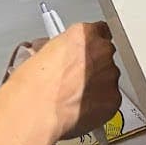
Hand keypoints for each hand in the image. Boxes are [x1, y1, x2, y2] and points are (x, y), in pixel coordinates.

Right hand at [9, 21, 121, 141]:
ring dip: (98, 85)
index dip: (91, 43)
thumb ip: (60, 50)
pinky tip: (82, 110)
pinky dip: (100, 105)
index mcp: (84, 34)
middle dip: (94, 65)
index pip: (99, 30)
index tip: (85, 52)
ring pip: (109, 78)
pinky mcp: (114, 99)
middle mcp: (101, 51)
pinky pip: (111, 100)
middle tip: (75, 78)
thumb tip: (58, 56)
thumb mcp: (39, 54)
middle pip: (105, 54)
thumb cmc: (31, 87)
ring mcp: (110, 75)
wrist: (34, 114)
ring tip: (75, 97)